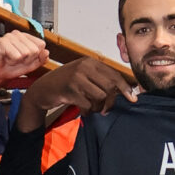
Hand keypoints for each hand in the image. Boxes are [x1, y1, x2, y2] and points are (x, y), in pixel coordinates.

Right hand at [0, 30, 50, 96]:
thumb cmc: (9, 67)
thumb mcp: (30, 65)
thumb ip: (40, 59)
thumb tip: (47, 52)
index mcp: (25, 37)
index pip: (41, 45)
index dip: (35, 56)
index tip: (25, 59)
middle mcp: (18, 34)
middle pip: (35, 49)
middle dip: (27, 60)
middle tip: (16, 60)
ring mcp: (10, 37)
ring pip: (26, 52)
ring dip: (18, 61)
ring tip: (10, 59)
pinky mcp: (2, 42)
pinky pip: (17, 55)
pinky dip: (12, 61)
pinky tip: (6, 58)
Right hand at [17, 57, 136, 132]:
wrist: (42, 89)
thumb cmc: (65, 84)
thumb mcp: (83, 76)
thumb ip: (99, 80)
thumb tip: (123, 91)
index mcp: (90, 62)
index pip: (114, 74)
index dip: (125, 88)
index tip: (133, 98)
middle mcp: (84, 67)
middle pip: (110, 86)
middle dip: (111, 101)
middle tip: (106, 110)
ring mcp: (76, 77)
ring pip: (100, 96)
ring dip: (98, 107)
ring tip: (91, 109)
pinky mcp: (70, 90)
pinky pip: (88, 104)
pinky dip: (87, 111)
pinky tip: (83, 111)